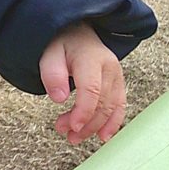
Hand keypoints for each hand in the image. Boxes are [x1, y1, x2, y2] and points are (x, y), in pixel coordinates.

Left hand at [39, 21, 125, 144]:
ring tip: (74, 137)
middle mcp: (109, 66)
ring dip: (94, 127)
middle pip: (101, 102)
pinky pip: (119, 106)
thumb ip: (52, 74)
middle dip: (84, 123)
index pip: (91, 89)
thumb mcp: (49, 53)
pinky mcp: (118, 83)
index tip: (72, 127)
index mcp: (90, 57)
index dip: (83, 112)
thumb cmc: (61, 43)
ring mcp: (116, 75)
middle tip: (65, 132)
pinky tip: (102, 136)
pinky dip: (112, 123)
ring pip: (111, 108)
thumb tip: (59, 98)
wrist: (76, 32)